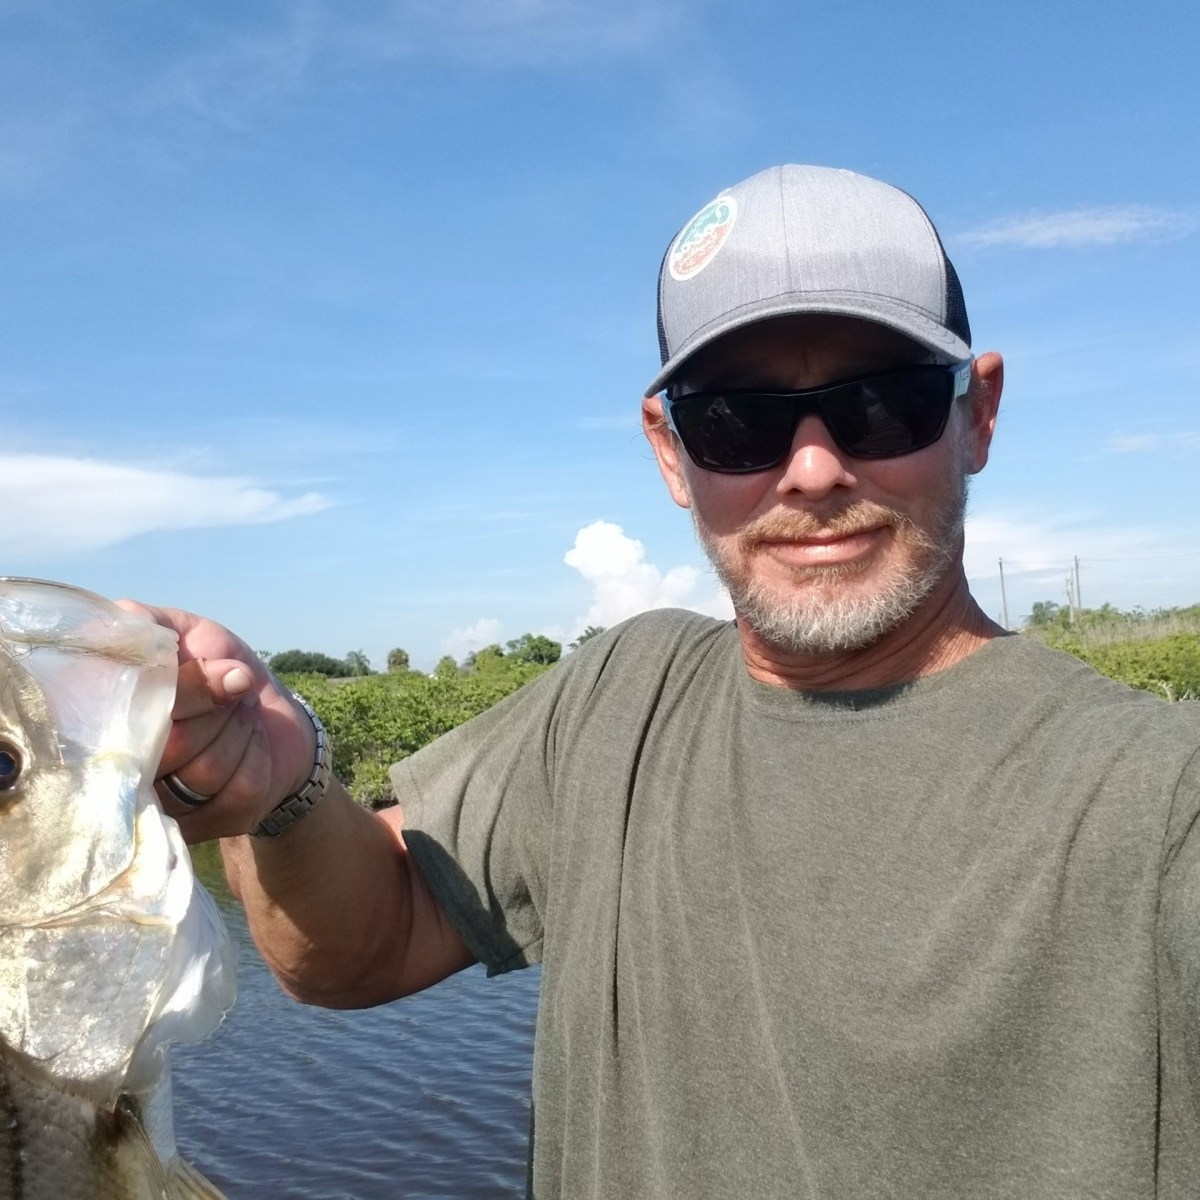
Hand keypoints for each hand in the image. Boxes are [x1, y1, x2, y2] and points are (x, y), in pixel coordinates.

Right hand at [119, 602, 316, 842]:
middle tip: (233, 683)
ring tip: (240, 710)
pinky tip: (254, 740)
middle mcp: (126, 776)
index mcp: (111, 726)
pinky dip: (256, 752)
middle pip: (167, 747)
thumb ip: (150, 626)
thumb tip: (121, 618)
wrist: (277, 716)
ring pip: (203, 771)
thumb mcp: (190, 636)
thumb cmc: (221, 670)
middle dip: (211, 704)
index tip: (211, 665)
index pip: (123, 718)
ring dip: (235, 728)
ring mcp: (166, 807)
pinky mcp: (211, 826)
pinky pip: (237, 788)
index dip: (178, 689)